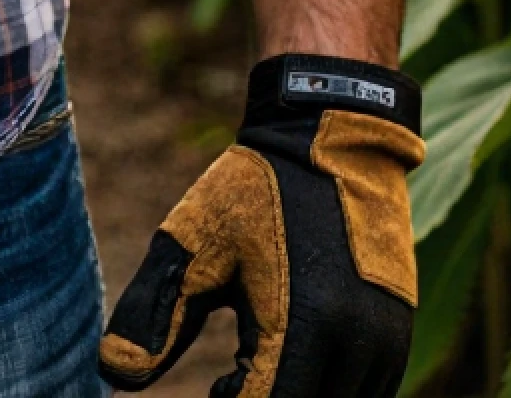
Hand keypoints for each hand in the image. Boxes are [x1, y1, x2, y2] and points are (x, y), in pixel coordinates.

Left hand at [98, 54, 423, 397]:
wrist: (330, 138)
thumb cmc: (253, 190)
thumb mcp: (193, 244)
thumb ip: (153, 314)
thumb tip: (113, 374)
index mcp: (303, 323)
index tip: (210, 386)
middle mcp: (356, 344)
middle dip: (258, 397)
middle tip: (224, 377)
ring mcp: (385, 343)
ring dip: (292, 392)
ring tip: (246, 366)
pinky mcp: (397, 336)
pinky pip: (364, 392)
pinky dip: (323, 386)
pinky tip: (282, 359)